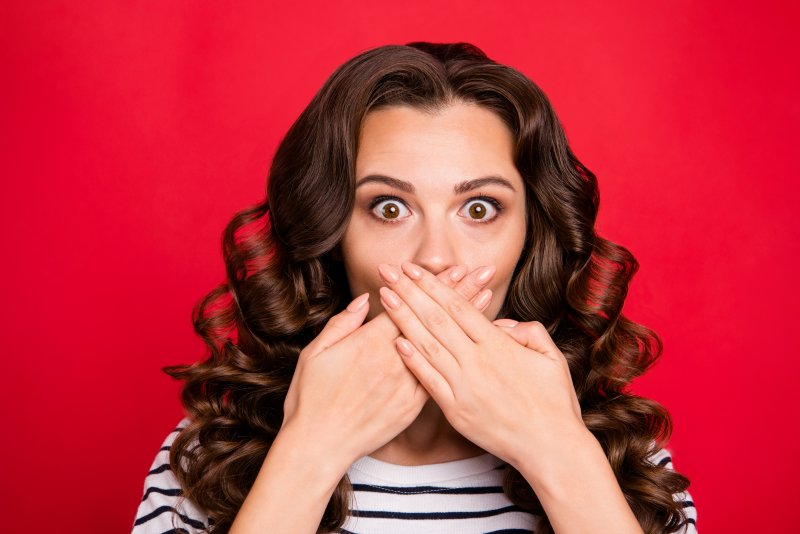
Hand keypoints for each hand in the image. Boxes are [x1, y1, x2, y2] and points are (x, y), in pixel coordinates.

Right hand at [280, 264, 495, 469]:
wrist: (320, 446)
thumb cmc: (311, 399)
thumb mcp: (316, 353)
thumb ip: (342, 324)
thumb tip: (363, 301)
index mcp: (370, 343)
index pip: (410, 304)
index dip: (434, 284)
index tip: (455, 268)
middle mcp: (394, 360)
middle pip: (433, 320)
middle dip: (459, 293)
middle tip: (481, 272)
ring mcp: (407, 384)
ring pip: (443, 344)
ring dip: (465, 320)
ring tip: (486, 297)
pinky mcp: (413, 406)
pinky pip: (441, 375)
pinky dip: (458, 354)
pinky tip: (472, 342)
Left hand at [376, 261, 586, 473]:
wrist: (550, 447)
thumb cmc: (553, 402)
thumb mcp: (550, 357)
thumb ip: (527, 332)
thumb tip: (501, 323)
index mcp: (498, 345)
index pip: (458, 306)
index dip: (433, 285)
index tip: (413, 268)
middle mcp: (477, 362)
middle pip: (435, 319)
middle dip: (409, 291)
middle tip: (388, 271)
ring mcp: (463, 386)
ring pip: (427, 344)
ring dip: (403, 318)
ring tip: (384, 297)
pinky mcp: (455, 410)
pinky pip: (428, 380)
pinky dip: (412, 359)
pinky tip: (396, 341)